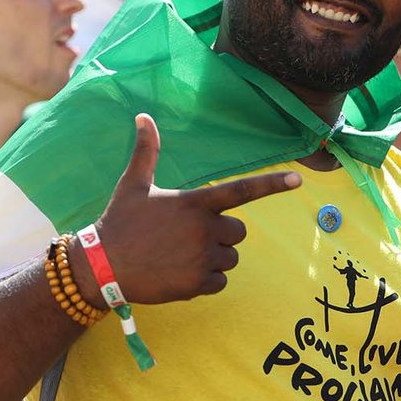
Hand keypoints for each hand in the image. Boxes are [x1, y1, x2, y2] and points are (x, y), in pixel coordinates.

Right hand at [71, 114, 300, 305]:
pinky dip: (205, 280)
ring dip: (213, 258)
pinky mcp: (197, 285)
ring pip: (230, 258)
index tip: (298, 180)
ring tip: (180, 255)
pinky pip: (220, 282)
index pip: (242, 191)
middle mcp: (204, 229)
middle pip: (239, 232)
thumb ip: (146, 151)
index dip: (272, 184)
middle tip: (188, 237)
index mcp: (195, 202)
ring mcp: (202, 258)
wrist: (101, 267)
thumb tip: (142, 116)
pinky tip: (179, 273)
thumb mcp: (134, 184)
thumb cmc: (120, 221)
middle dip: (221, 235)